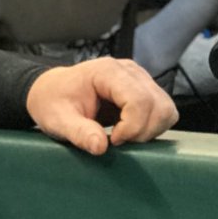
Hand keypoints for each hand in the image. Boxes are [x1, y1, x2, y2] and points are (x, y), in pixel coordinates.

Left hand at [26, 59, 177, 155]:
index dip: (131, 127)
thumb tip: (100, 147)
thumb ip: (78, 132)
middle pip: (159, 106)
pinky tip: (128, 131)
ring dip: (149, 131)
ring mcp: (141, 80)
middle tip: (115, 140)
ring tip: (121, 135)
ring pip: (167, 110)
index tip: (111, 140)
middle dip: (141, 132)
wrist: (50, 92)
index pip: (139, 100)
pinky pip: (163, 113)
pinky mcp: (145, 90)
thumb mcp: (56, 120)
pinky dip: (151, 128)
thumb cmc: (52, 101)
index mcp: (107, 72)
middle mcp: (130, 71)